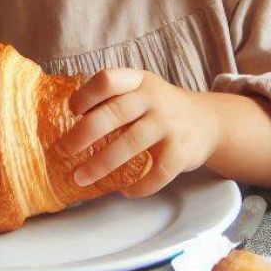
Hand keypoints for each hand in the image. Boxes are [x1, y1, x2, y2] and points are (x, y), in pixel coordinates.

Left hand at [57, 69, 218, 197]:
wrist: (208, 122)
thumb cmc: (160, 109)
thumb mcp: (140, 92)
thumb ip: (113, 100)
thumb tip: (68, 124)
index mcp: (138, 81)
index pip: (108, 79)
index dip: (85, 94)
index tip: (72, 111)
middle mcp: (153, 99)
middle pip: (113, 113)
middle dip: (83, 134)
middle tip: (63, 150)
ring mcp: (168, 124)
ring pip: (130, 144)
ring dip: (101, 165)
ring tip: (80, 178)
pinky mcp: (181, 151)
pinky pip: (156, 173)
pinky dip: (137, 186)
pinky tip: (125, 191)